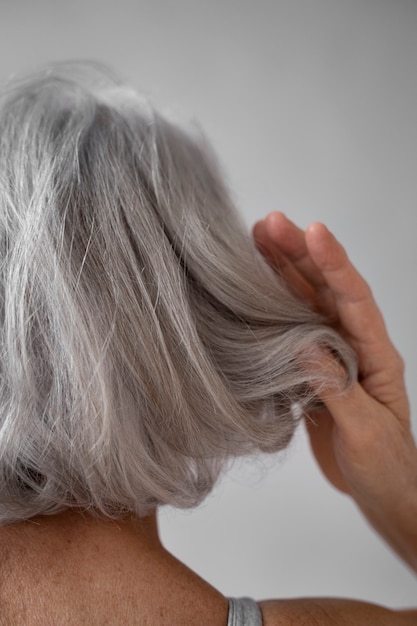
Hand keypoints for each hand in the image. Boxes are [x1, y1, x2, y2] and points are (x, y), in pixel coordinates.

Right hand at [253, 212, 416, 570]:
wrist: (383, 493)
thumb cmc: (386, 467)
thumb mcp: (365, 431)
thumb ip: (336, 388)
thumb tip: (302, 345)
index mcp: (377, 354)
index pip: (355, 299)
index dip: (333, 263)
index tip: (312, 231)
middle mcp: (355, 345)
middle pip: (326, 289)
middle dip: (299, 253)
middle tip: (268, 223)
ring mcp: (333, 354)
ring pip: (306, 303)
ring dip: (283, 271)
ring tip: (258, 239)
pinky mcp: (314, 369)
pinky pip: (291, 330)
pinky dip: (273, 307)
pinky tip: (255, 289)